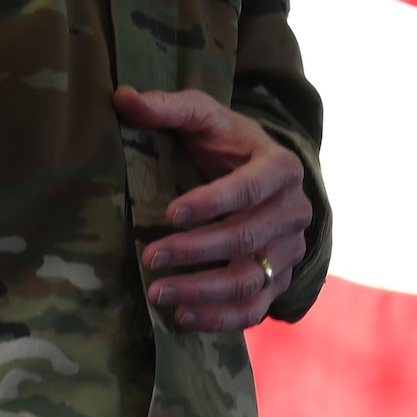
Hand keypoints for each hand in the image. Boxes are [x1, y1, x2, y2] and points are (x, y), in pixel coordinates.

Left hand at [114, 86, 311, 329]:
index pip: (250, 188)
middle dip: (196, 251)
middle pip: (246, 239)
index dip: (211, 203)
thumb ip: (168, 107)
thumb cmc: (226, 143)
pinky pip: (255, 309)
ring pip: (250, 280)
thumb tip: (123, 98)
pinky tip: (182, 318)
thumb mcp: (203, 117)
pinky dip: (220, 319)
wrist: (261, 177)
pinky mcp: (280, 281)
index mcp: (281, 166)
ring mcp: (289, 251)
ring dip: (202, 291)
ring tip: (157, 293)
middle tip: (149, 257)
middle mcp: (294, 211)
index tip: (169, 213)